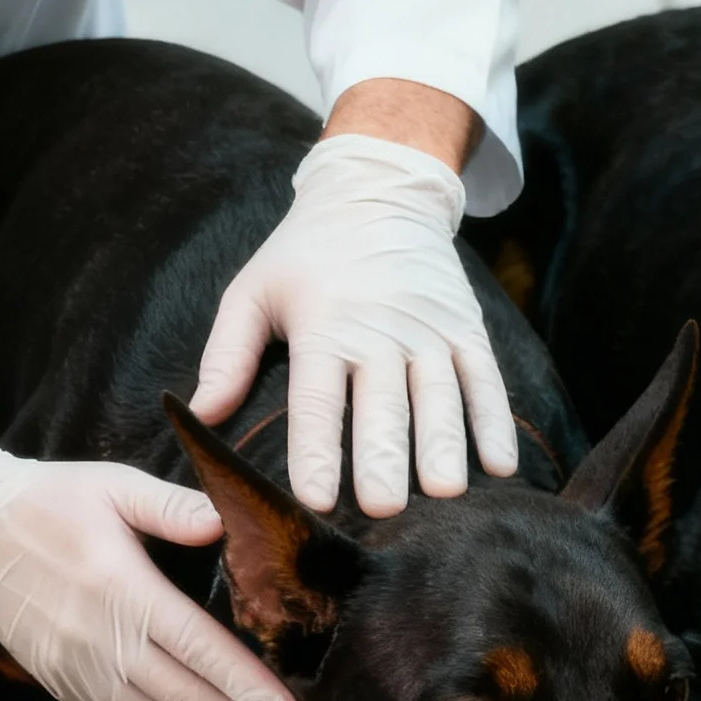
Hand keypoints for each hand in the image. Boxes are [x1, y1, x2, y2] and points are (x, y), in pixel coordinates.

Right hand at [0, 435, 301, 700]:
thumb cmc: (51, 502)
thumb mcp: (112, 485)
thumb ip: (170, 505)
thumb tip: (222, 522)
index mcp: (123, 590)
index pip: (198, 649)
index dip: (246, 686)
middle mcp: (103, 642)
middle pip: (187, 699)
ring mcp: (82, 672)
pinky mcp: (68, 687)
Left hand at [188, 132, 516, 516]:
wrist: (378, 192)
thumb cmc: (306, 253)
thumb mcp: (253, 289)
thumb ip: (228, 355)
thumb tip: (200, 416)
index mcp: (322, 326)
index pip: (317, 399)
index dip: (316, 450)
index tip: (316, 499)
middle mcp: (379, 332)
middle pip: (383, 405)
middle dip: (384, 458)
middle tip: (386, 508)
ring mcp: (429, 331)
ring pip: (440, 396)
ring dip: (444, 445)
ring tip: (447, 492)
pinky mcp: (466, 329)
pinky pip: (485, 380)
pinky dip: (495, 420)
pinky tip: (500, 463)